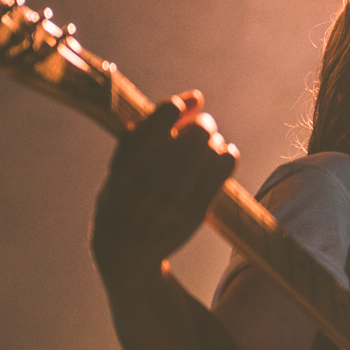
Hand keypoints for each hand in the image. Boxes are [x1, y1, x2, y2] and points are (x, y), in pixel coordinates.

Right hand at [91, 90, 236, 284]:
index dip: (176, 107)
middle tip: (201, 127)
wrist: (125, 252)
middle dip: (203, 124)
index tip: (182, 106)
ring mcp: (175, 198)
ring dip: (214, 141)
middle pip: (197, 132)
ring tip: (207, 147)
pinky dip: (227, 155)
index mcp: (124, 164)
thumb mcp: (122, 164)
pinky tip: (221, 156)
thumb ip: (152, 130)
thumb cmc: (123, 196)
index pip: (159, 120)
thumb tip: (196, 98)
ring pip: (213, 148)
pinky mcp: (196, 211)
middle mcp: (150, 180)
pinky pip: (224, 169)